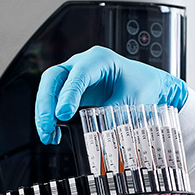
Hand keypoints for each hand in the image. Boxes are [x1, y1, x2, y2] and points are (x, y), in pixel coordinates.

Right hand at [35, 46, 187, 143]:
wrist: (149, 85)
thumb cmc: (142, 85)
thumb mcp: (132, 101)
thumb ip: (113, 114)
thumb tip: (98, 132)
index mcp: (99, 59)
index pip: (77, 75)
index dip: (68, 95)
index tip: (63, 114)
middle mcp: (82, 65)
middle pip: (53, 78)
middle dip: (46, 103)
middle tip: (47, 126)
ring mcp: (75, 77)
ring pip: (50, 90)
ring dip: (45, 113)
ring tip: (48, 135)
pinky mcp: (73, 92)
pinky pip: (55, 102)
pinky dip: (51, 117)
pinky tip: (53, 133)